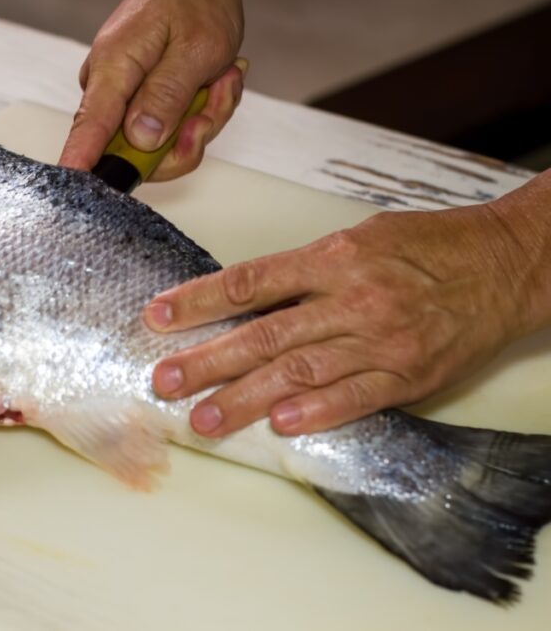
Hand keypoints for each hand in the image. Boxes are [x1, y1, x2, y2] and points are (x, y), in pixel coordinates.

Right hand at [59, 0, 278, 179]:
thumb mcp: (196, 49)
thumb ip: (166, 97)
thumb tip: (140, 140)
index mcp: (113, 67)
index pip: (88, 128)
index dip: (82, 163)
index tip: (75, 188)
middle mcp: (109, 85)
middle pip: (133, 151)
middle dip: (185, 137)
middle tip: (215, 99)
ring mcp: (123, 95)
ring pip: (158, 144)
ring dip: (200, 120)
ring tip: (220, 80)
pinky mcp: (138, 99)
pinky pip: (167, 130)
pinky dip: (198, 112)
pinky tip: (212, 82)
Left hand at [143, 178, 550, 436]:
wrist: (506, 264)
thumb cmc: (427, 246)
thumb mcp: (359, 238)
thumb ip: (305, 270)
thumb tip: (245, 298)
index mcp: (334, 257)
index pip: (249, 282)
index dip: (198, 301)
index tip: (157, 317)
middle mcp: (353, 298)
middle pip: (265, 334)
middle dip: (208, 360)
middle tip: (164, 380)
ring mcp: (381, 340)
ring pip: (300, 372)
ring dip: (246, 398)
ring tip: (204, 418)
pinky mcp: (409, 375)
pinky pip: (355, 398)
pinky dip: (316, 413)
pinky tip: (279, 426)